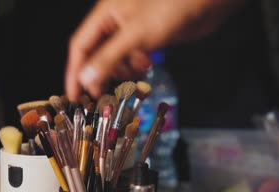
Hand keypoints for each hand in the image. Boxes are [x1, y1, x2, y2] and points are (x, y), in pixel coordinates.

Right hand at [65, 0, 244, 101]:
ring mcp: (131, 31)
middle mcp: (114, 23)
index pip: (80, 46)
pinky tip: (147, 62)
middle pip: (96, 54)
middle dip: (101, 73)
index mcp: (105, 15)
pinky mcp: (146, 39)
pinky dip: (136, 65)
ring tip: (138, 66)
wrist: (205, 2)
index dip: (74, 71)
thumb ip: (108, 58)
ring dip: (123, 70)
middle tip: (103, 94)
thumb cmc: (170, 8)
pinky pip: (131, 58)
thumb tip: (86, 79)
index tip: (73, 95)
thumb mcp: (135, 35)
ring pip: (115, 59)